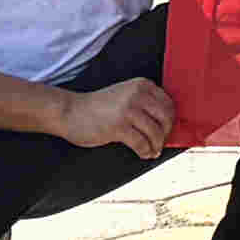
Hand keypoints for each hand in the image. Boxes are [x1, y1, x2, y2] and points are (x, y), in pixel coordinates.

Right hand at [53, 77, 171, 158]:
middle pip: (166, 117)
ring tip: (153, 151)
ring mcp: (128, 110)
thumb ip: (143, 102)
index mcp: (142, 85)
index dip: (170, 120)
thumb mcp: (124, 95)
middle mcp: (138, 95)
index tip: (167, 130)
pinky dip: (146, 151)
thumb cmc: (97, 107)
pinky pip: (141, 143)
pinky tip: (144, 154)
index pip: (168, 103)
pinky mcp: (119, 127)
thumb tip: (165, 123)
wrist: (69, 112)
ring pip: (155, 132)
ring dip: (157, 145)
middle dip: (166, 133)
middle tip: (161, 142)